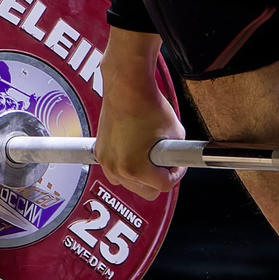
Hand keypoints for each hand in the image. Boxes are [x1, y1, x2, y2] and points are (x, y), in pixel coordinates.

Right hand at [91, 28, 182, 199]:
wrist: (127, 88)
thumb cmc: (148, 106)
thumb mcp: (176, 133)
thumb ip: (178, 154)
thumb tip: (178, 161)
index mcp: (136, 168)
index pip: (163, 186)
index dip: (176, 174)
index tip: (177, 164)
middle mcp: (118, 169)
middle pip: (145, 191)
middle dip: (157, 178)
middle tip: (164, 161)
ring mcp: (106, 162)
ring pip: (128, 183)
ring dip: (141, 174)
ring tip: (148, 155)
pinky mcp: (99, 152)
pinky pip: (116, 170)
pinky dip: (126, 165)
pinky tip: (134, 150)